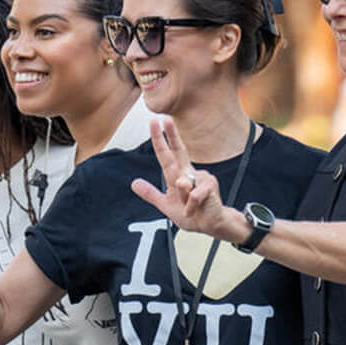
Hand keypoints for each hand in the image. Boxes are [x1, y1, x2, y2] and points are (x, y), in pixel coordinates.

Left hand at [131, 118, 245, 240]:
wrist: (212, 225)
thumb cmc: (192, 214)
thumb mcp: (166, 205)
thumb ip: (151, 194)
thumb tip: (134, 183)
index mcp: (179, 175)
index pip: (168, 155)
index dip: (160, 139)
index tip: (155, 122)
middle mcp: (190, 172)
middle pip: (179, 151)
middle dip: (172, 135)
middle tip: (166, 120)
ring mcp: (201, 177)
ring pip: (181, 184)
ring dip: (182, 199)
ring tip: (189, 209)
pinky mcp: (209, 185)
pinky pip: (192, 196)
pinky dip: (190, 207)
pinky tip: (195, 210)